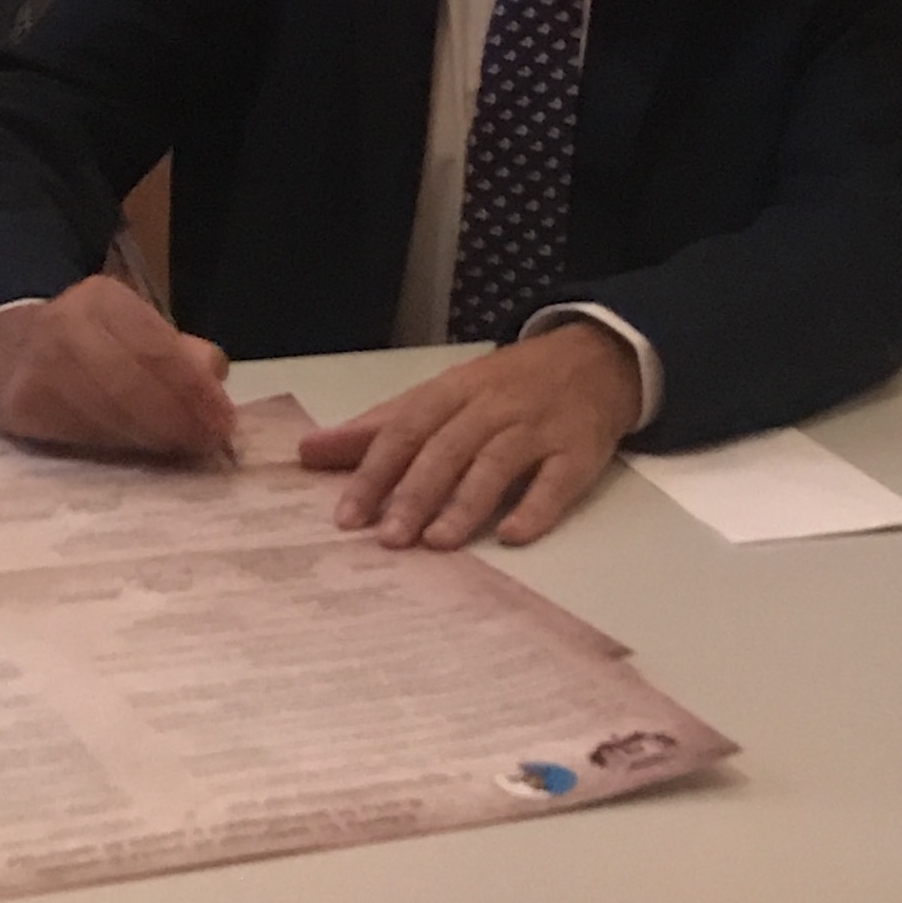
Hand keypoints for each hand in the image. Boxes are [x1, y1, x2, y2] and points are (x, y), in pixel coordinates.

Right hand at [0, 277, 237, 458]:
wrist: (0, 344)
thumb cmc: (83, 339)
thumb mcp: (128, 325)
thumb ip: (174, 349)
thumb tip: (213, 374)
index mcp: (101, 299)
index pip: (154, 346)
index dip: (191, 388)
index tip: (222, 420)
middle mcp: (64, 327)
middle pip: (128, 381)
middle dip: (174, 418)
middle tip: (205, 442)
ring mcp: (36, 368)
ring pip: (102, 413)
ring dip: (147, 438)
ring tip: (178, 450)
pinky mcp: (18, 409)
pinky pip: (75, 434)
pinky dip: (112, 446)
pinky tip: (137, 452)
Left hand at [299, 322, 642, 549]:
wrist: (592, 360)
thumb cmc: (503, 386)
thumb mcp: (440, 395)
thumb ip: (378, 427)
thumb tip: (309, 452)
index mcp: (453, 391)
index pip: (405, 429)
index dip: (374, 472)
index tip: (346, 516)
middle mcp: (492, 407)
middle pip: (448, 448)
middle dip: (415, 493)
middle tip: (388, 538)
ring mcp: (537, 429)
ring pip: (496, 464)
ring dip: (466, 503)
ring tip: (437, 542)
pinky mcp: (578, 452)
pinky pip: (557, 481)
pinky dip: (535, 508)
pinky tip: (513, 535)